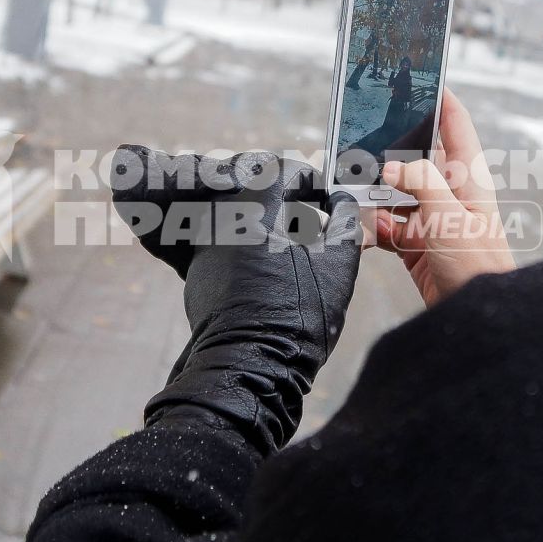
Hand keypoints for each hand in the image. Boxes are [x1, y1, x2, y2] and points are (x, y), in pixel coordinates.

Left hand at [111, 147, 362, 454]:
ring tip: (298, 251)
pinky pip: (227, 244)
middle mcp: (219, 222)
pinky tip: (273, 273)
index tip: (326, 198)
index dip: (310, 181)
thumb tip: (342, 202)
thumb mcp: (337, 266)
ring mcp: (204, 249)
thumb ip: (343, 223)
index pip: (282, 172)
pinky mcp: (199, 275)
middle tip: (314, 224)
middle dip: (288, 203)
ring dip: (269, 225)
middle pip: (257, 194)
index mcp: (252, 209)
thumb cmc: (297, 318)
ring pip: (240, 218)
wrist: (251, 369)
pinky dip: (250, 247)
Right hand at [372, 88, 515, 306]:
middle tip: (360, 139)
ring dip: (374, 193)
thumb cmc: (479, 266)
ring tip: (352, 190)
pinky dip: (372, 227)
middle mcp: (449, 193)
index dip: (442, 98)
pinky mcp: (415, 244)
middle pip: (415, 157)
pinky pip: (386, 226)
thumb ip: (419, 183)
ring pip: (394, 192)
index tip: (422, 76)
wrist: (478, 318)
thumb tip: (390, 164)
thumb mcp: (449, 216)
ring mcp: (431, 218)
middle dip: (388, 150)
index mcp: (468, 178)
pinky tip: (363, 230)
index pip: (456, 125)